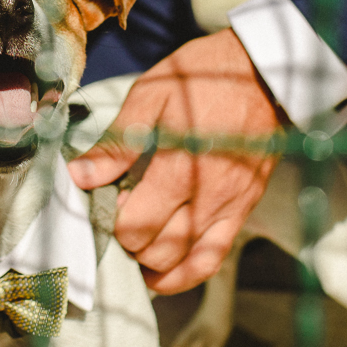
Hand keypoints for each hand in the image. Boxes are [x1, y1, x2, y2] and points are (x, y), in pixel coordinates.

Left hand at [68, 30, 284, 293]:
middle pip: (158, 251)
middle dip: (130, 243)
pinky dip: (185, 274)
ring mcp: (229, 208)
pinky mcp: (243, 211)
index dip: (113, 222)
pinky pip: (214, 259)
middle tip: (121, 218)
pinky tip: (163, 273)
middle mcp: (208, 197)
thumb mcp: (153, 95)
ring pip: (185, 264)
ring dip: (154, 265)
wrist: (265, 72)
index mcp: (180, 168)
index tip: (108, 201)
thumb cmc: (204, 77)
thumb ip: (118, 141)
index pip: (136, 226)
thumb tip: (80, 176)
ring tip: (136, 248)